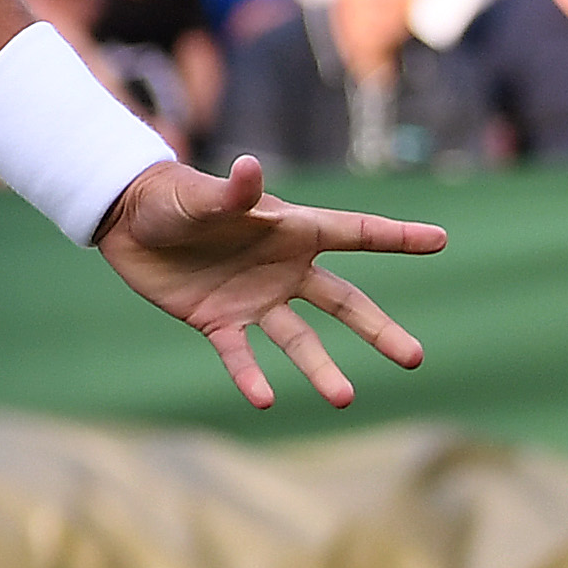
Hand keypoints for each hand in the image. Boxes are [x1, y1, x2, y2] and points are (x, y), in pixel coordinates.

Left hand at [93, 156, 442, 410]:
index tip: (440, 239)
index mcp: (292, 230)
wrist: (128, 222)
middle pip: (343, 303)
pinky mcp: (218, 321)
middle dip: (378, 330)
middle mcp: (283, 270)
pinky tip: (264, 400)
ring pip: (299, 339)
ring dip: (320, 368)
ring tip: (343, 399)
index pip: (355, 233)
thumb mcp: (202, 195)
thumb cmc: (173, 198)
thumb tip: (250, 167)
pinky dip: (250, 377)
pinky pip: (240, 355)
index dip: (396, 236)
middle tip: (414, 358)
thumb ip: (231, 193)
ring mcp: (254, 299)